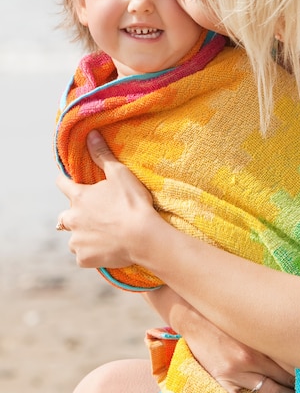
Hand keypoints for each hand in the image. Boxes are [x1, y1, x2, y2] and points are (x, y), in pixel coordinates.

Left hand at [56, 130, 156, 268]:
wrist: (143, 237)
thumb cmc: (133, 203)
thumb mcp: (120, 174)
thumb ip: (103, 155)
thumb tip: (90, 134)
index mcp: (79, 197)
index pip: (62, 184)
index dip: (66, 181)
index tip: (70, 181)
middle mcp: (72, 219)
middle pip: (64, 217)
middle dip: (73, 215)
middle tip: (92, 216)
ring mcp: (77, 240)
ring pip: (74, 237)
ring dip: (83, 235)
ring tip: (102, 235)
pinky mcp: (84, 258)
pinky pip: (83, 255)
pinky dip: (91, 252)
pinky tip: (105, 249)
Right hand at [143, 288, 294, 392]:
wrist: (193, 317)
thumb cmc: (224, 315)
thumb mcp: (249, 318)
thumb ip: (269, 327)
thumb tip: (294, 333)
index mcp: (260, 338)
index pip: (291, 359)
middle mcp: (251, 356)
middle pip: (284, 377)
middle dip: (299, 385)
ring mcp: (236, 371)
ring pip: (269, 389)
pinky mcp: (223, 379)